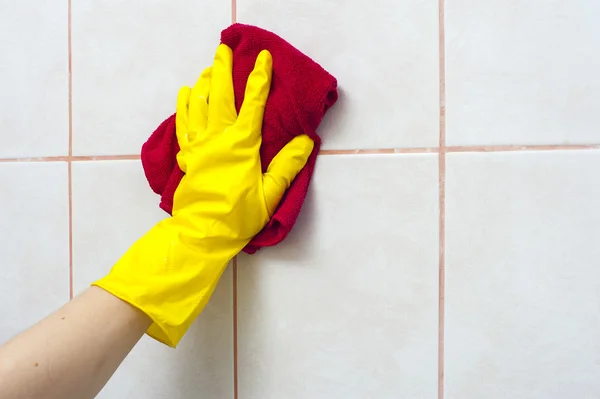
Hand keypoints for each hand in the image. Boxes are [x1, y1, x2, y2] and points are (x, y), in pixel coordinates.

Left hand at [93, 45, 313, 346]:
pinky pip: (183, 125)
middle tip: (224, 51)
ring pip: (198, 106)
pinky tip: (185, 95)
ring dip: (203, 84)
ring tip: (207, 69)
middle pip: (219, 96)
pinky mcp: (188, 157)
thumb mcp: (270, 194)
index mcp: (241, 145)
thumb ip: (287, 166)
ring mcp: (199, 147)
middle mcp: (217, 139)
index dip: (260, 79)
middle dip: (222, 71)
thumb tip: (306, 141)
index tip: (264, 58)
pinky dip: (184, 107)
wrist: (202, 234)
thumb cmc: (238, 217)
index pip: (253, 104)